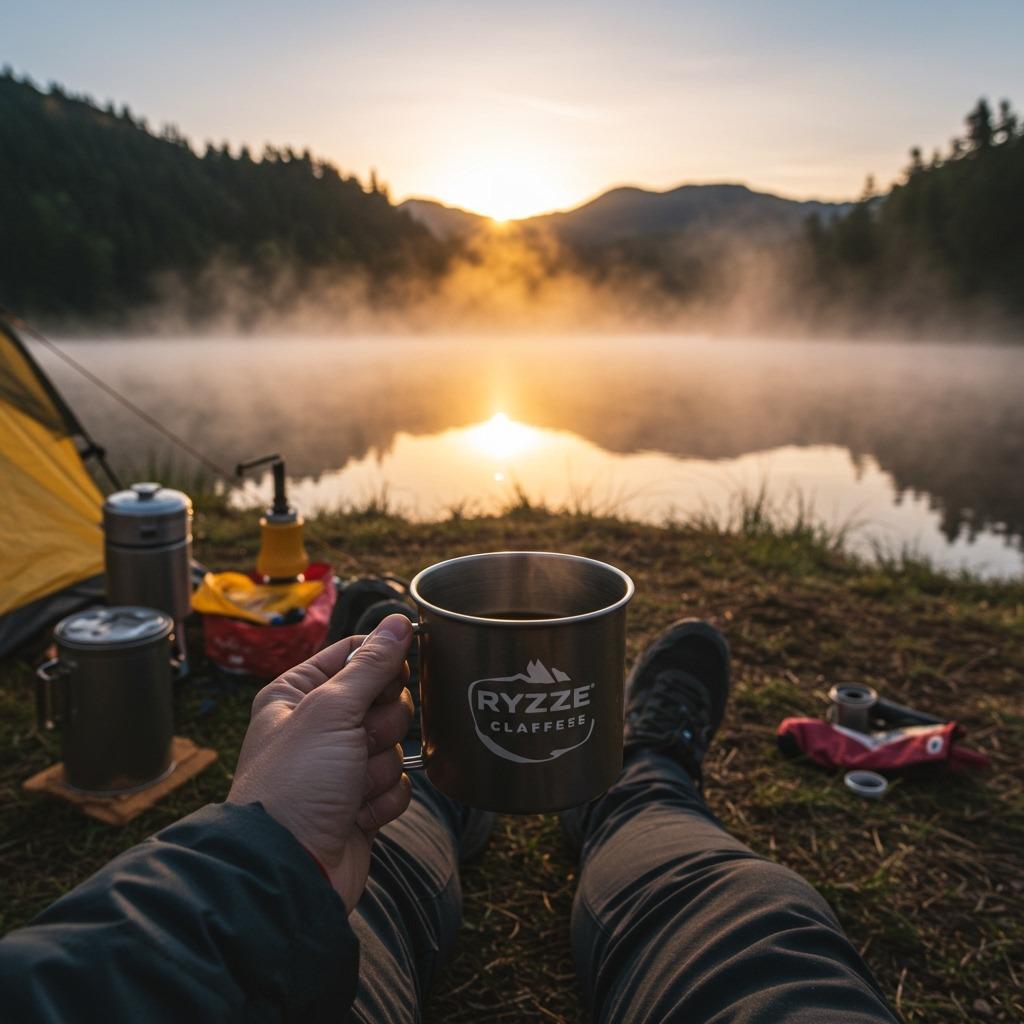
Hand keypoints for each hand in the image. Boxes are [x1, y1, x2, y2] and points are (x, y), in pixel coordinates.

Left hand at [227, 614, 413, 911]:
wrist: (289, 870)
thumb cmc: (295, 784)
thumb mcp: (331, 710)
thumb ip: (372, 665)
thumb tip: (398, 621)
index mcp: (298, 694)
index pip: (356, 655)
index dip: (381, 665)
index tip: (393, 676)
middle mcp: (319, 726)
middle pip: (385, 699)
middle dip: (381, 725)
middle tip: (357, 742)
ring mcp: (340, 766)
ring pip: (395, 744)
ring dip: (380, 767)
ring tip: (350, 787)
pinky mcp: (360, 803)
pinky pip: (398, 785)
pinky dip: (384, 800)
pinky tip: (357, 814)